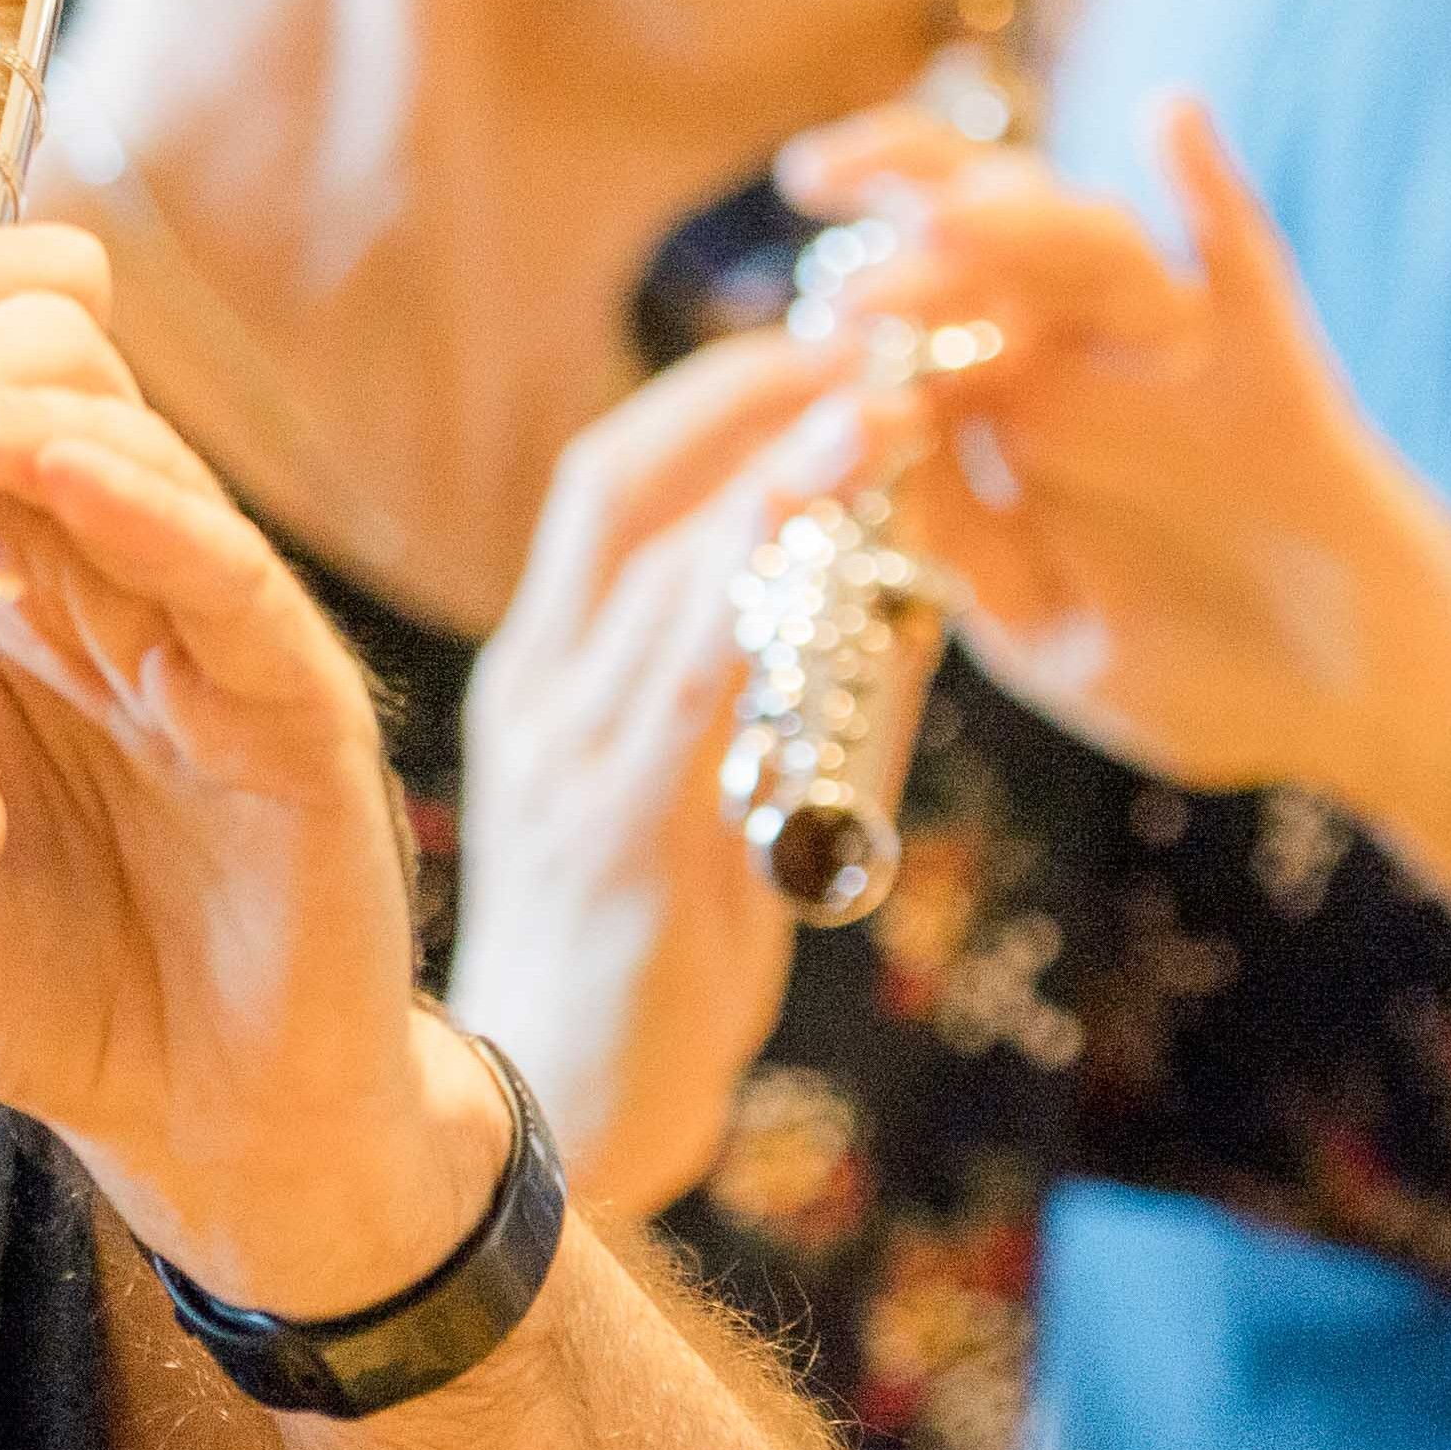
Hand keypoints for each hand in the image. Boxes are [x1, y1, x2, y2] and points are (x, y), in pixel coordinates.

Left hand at [0, 221, 516, 1321]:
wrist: (206, 1128)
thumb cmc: (59, 984)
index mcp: (26, 588)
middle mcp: (123, 578)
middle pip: (56, 363)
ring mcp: (214, 627)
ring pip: (127, 436)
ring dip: (1, 409)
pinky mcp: (292, 699)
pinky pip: (219, 567)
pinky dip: (132, 501)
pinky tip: (50, 472)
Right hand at [447, 333, 909, 1220]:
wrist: (577, 1123)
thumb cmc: (655, 959)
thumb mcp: (730, 798)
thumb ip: (797, 692)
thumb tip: (912, 576)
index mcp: (552, 667)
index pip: (613, 479)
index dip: (717, 387)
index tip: (831, 327)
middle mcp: (539, 690)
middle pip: (619, 482)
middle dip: (748, 391)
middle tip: (876, 329)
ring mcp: (560, 760)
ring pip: (655, 573)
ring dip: (777, 476)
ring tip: (885, 404)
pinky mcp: (608, 841)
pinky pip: (680, 700)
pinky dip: (753, 613)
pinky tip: (833, 557)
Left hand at [769, 92, 1450, 815]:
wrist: (1367, 707)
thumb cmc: (1206, 672)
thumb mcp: (1044, 634)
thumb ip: (960, 551)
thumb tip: (859, 453)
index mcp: (1025, 413)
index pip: (922, 322)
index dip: (855, 305)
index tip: (798, 317)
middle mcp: (1095, 361)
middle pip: (990, 243)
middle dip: (903, 218)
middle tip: (827, 218)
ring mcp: (1184, 357)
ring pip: (1090, 245)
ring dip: (1010, 215)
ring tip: (934, 211)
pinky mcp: (1276, 369)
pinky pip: (1243, 258)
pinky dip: (1208, 184)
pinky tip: (1167, 119)